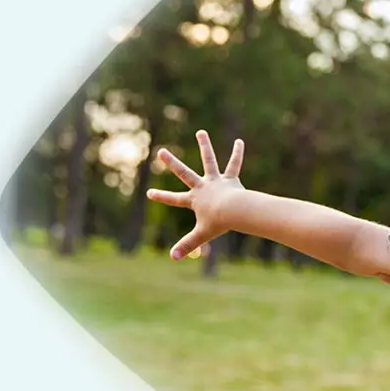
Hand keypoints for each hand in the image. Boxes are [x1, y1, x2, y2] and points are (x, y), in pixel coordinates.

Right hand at [144, 130, 246, 260]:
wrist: (235, 211)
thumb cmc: (219, 223)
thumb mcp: (201, 235)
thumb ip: (187, 246)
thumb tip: (173, 258)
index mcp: (194, 199)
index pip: (174, 199)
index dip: (161, 197)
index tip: (149, 192)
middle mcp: (202, 186)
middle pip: (184, 173)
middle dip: (171, 162)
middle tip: (161, 151)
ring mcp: (216, 181)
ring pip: (208, 161)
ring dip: (204, 146)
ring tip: (201, 132)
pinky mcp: (230, 179)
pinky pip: (234, 164)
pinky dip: (237, 154)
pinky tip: (239, 141)